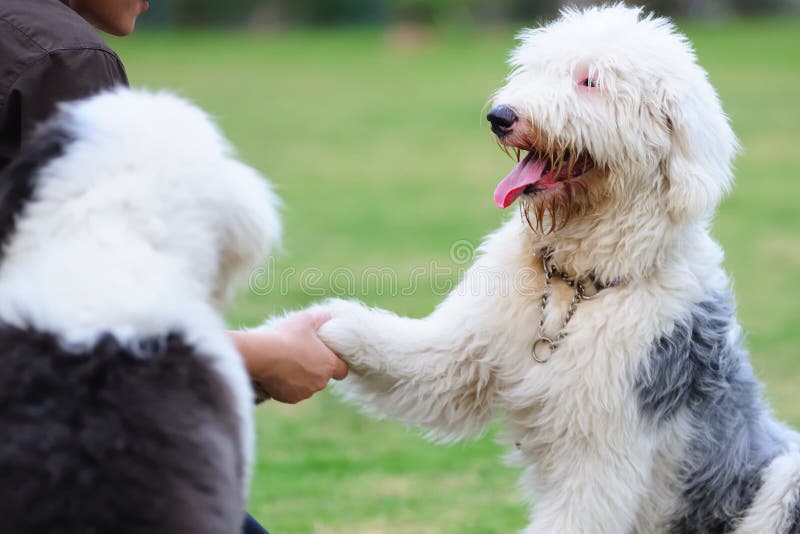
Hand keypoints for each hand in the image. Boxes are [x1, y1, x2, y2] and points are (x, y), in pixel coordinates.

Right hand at [231, 312, 347, 403]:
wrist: (262, 355)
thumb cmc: (287, 336)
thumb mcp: (306, 320)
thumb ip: (321, 319)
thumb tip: (328, 316)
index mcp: (328, 364)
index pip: (343, 370)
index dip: (337, 364)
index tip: (327, 357)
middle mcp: (320, 382)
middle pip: (323, 377)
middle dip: (315, 368)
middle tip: (301, 355)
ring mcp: (305, 392)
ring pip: (308, 385)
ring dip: (302, 377)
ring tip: (288, 363)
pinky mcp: (291, 399)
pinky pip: (293, 393)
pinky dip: (288, 386)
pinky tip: (279, 373)